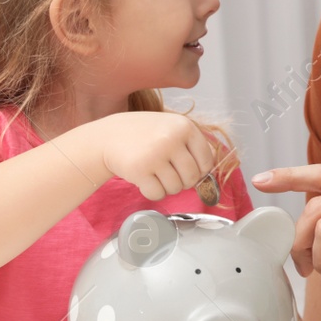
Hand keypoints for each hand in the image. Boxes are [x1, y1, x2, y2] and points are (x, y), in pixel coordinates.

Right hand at [89, 112, 217, 200]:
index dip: (199, 170)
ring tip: (154, 173)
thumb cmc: (144, 135)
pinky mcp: (140, 170)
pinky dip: (152, 192)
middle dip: (182, 181)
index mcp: (184, 126)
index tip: (187, 169)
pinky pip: (158, 194)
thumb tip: (211, 168)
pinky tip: (145, 179)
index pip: (206, 161)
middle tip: (167, 172)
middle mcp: (171, 139)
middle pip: (192, 178)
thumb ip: (192, 144)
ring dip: (166, 187)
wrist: (109, 136)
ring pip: (176, 188)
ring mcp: (155, 155)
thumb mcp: (171, 128)